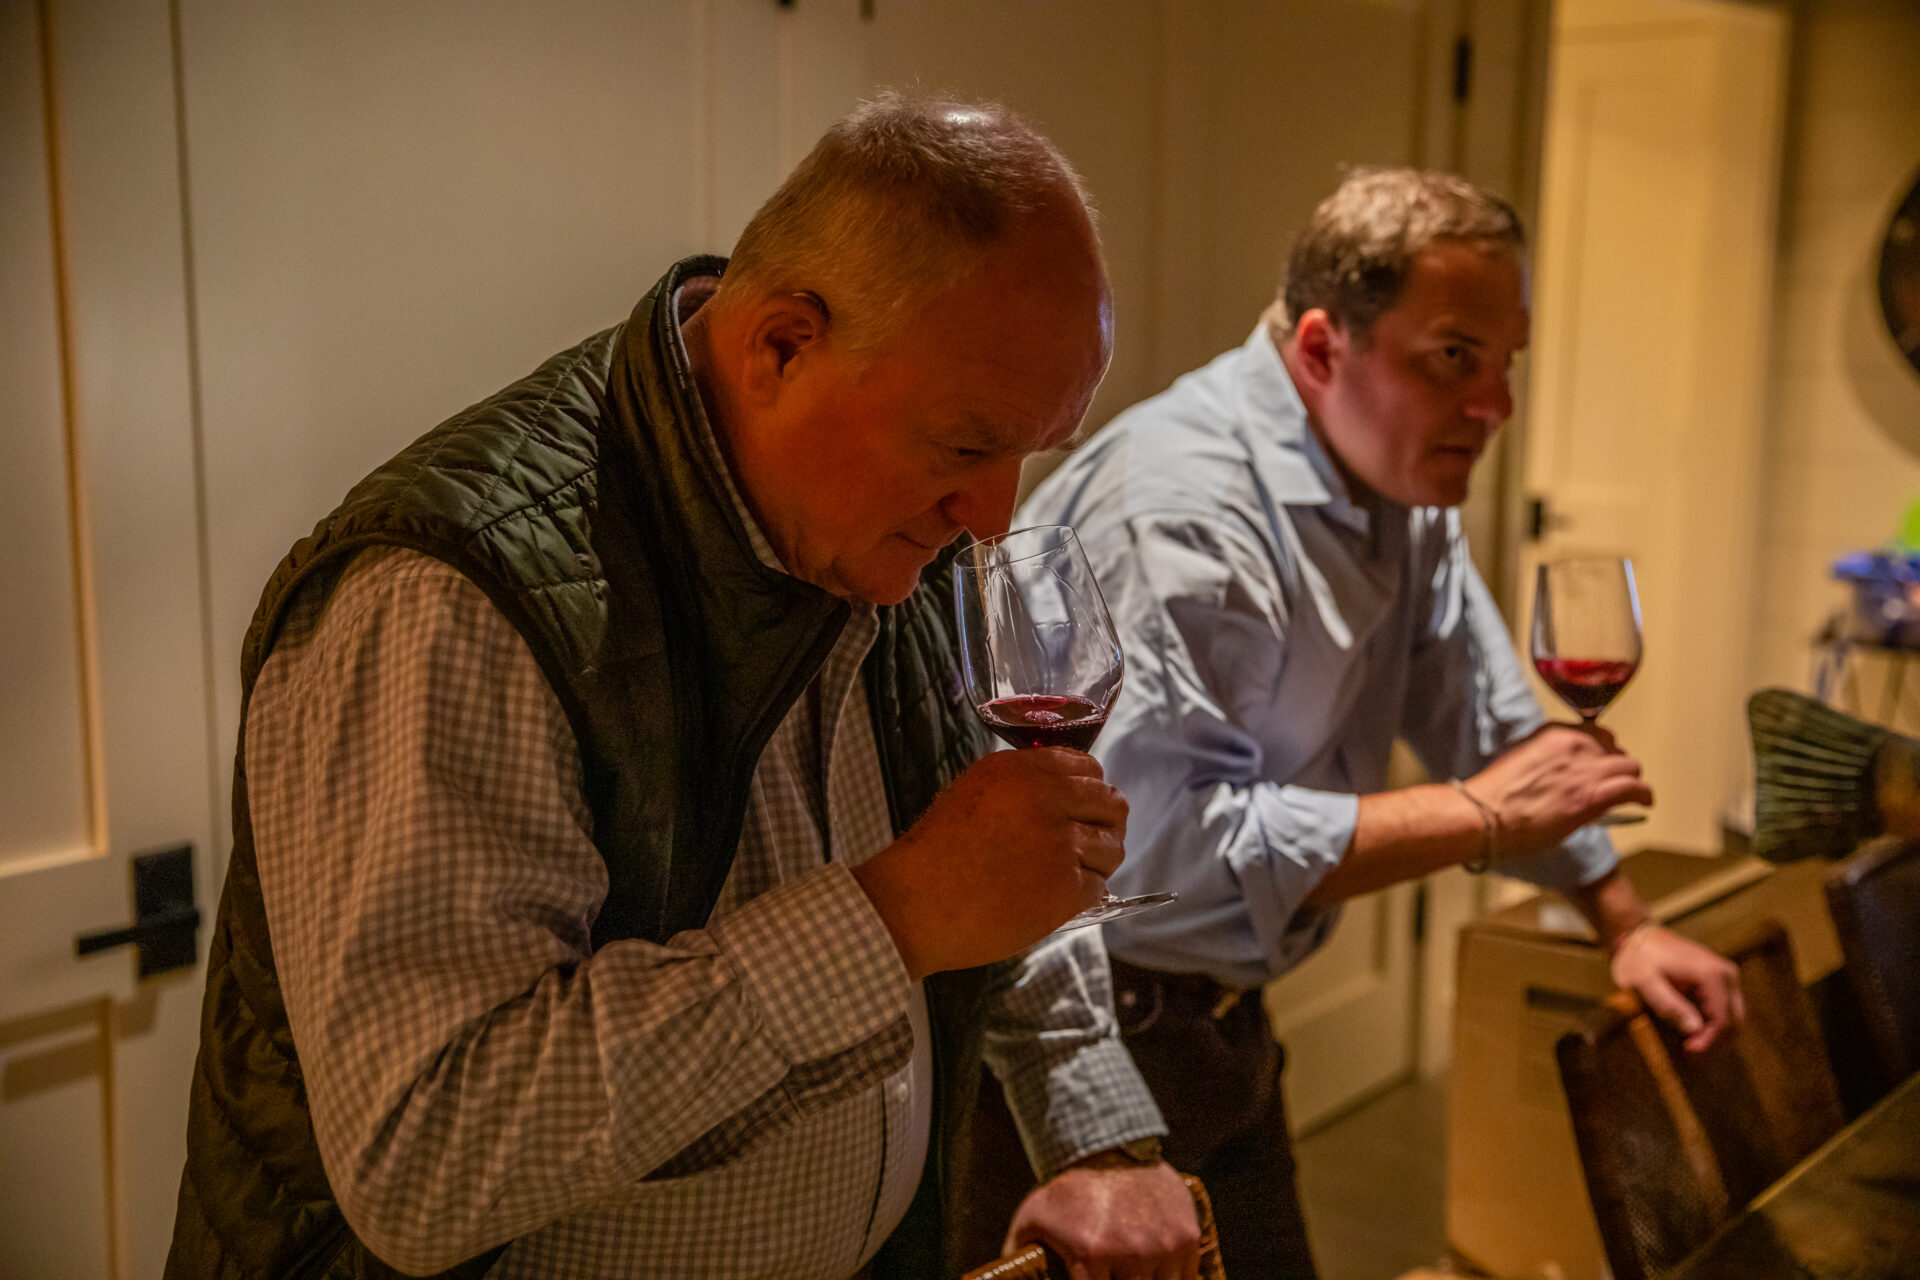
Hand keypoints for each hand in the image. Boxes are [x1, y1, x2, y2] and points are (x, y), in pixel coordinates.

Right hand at [852, 748, 1126, 978]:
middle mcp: (1047, 799)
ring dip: (1098, 863)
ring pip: (1111, 848)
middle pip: (1110, 804)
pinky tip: (1055, 899)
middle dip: (1105, 825)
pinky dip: (1082, 895)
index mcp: (1022, 771)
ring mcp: (1061, 843)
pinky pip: (1097, 886)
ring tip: (1070, 875)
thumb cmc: (934, 855)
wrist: (914, 904)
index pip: (1088, 769)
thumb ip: (1021, 784)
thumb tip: (1066, 795)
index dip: (1092, 790)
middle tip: (1090, 845)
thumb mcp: (974, 793)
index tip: (1085, 808)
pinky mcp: (1065, 887)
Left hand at [1004, 1159, 1199, 1279]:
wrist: (1109, 1146)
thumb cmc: (1068, 1189)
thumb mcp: (1032, 1219)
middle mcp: (1131, 1253)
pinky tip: (1159, 1273)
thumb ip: (1016, 1255)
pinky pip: (1188, 1279)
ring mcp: (1163, 1245)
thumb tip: (1001, 1279)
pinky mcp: (1186, 1236)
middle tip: (1111, 1274)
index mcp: (1092, 1254)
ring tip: (1133, 1272)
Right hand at [1468, 723, 1653, 858]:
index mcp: (1554, 733)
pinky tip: (1643, 802)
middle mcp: (1575, 744)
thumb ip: (1543, 756)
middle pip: (1615, 748)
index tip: (1597, 762)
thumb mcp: (1518, 758)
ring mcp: (1588, 769)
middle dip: (1615, 764)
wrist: (1485, 814)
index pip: (1594, 732)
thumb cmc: (1493, 795)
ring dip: (1629, 780)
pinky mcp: (1596, 795)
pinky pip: (1636, 789)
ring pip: (1630, 767)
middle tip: (1609, 781)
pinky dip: (1643, 796)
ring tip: (1629, 792)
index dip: (1599, 750)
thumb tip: (1555, 770)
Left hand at [1610, 923, 1744, 1051]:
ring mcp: (1725, 978)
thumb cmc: (1638, 958)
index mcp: (1712, 975)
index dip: (1710, 1042)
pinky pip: (1722, 1011)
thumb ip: (1669, 1006)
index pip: (1724, 1019)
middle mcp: (1726, 975)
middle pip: (1734, 1022)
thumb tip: (1695, 1030)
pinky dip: (1711, 1026)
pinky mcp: (1718, 982)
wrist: (1638, 936)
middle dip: (1715, 1044)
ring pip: (1732, 1019)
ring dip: (1714, 1037)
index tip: (1689, 1055)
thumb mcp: (1645, 983)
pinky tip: (1691, 1036)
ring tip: (1689, 1051)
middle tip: (1690, 1059)